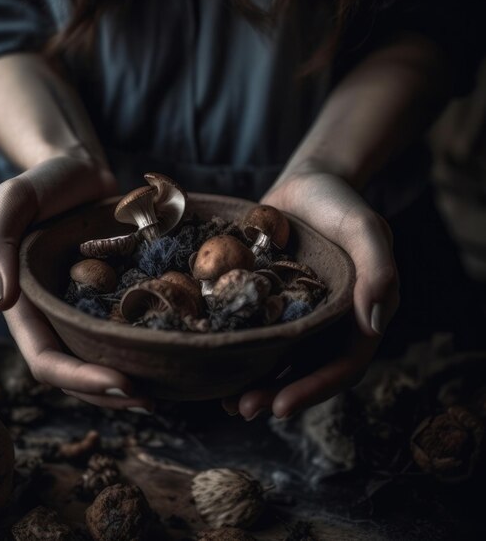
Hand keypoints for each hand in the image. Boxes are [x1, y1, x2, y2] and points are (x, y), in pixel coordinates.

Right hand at [0, 155, 153, 411]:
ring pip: (102, 360)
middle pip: (76, 372)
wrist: (80, 170)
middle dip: (110, 392)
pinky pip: (124, 333)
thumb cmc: (44, 182)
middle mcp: (55, 316)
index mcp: (26, 305)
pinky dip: (143, 350)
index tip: (122, 382)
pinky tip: (172, 355)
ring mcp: (84, 309)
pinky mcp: (111, 298)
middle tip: (153, 399)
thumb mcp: (12, 199)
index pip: (45, 359)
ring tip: (167, 391)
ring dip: (128, 383)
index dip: (79, 379)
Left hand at [222, 171, 399, 419]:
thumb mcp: (365, 227)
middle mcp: (328, 323)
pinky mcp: (270, 300)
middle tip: (242, 410)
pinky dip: (240, 348)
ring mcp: (297, 313)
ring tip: (225, 402)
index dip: (313, 389)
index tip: (281, 405)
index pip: (342, 364)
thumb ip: (378, 268)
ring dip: (254, 381)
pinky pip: (256, 330)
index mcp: (358, 316)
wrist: (307, 184)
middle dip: (276, 394)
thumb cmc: (341, 203)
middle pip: (305, 370)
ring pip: (278, 358)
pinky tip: (215, 360)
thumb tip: (373, 324)